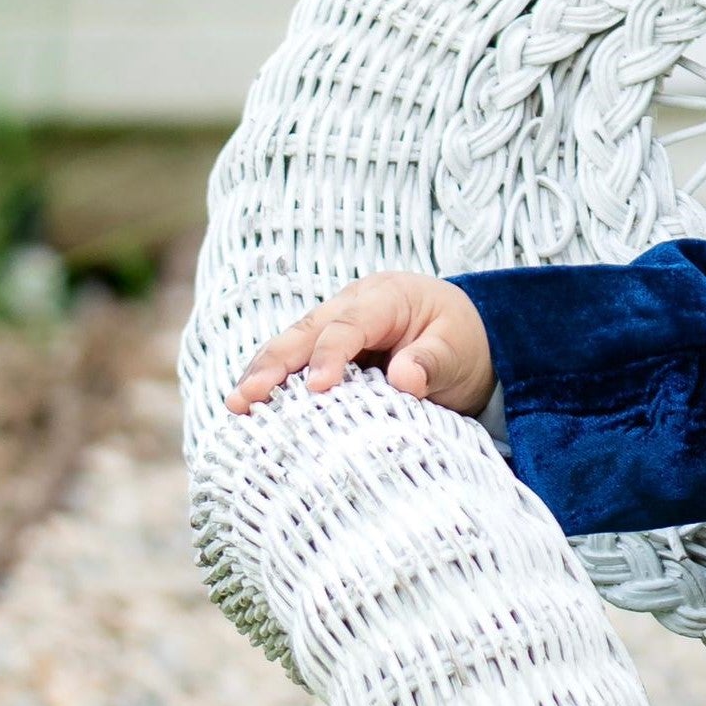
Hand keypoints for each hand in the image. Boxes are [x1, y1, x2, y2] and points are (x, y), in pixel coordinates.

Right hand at [228, 273, 494, 415]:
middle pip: (305, 331)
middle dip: (274, 363)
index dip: (329, 356)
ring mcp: (335, 325)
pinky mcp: (327, 349)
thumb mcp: (459, 351)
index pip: (348, 326)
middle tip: (247, 397)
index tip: (318, 388)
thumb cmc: (463, 341)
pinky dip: (273, 382)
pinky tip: (250, 408)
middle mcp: (352, 305)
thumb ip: (432, 362)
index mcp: (386, 297)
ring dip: (262, 373)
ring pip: (292, 345)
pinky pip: (296, 362)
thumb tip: (405, 380)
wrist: (469, 337)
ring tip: (236, 406)